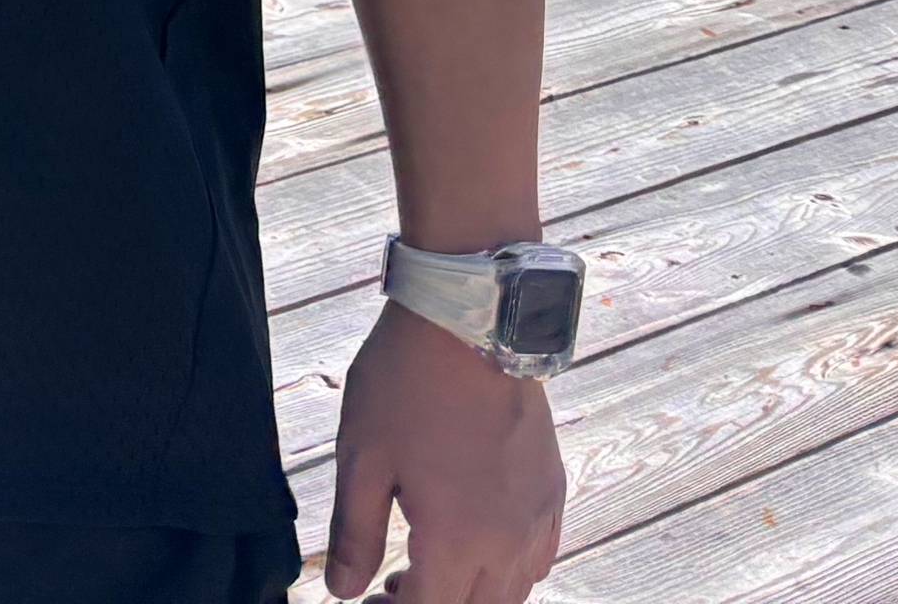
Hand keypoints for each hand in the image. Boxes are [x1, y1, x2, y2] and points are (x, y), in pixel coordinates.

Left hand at [326, 302, 564, 601]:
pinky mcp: (553, 490)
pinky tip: (473, 543)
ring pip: (514, 592)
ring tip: (424, 566)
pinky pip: (540, 557)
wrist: (469, 322)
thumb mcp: (362, 458)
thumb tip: (343, 591)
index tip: (366, 600)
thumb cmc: (407, 385)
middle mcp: (509, 541)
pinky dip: (508, 570)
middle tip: (389, 586)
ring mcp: (538, 517)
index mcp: (458, 541)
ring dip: (471, 594)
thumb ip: (354, 534)